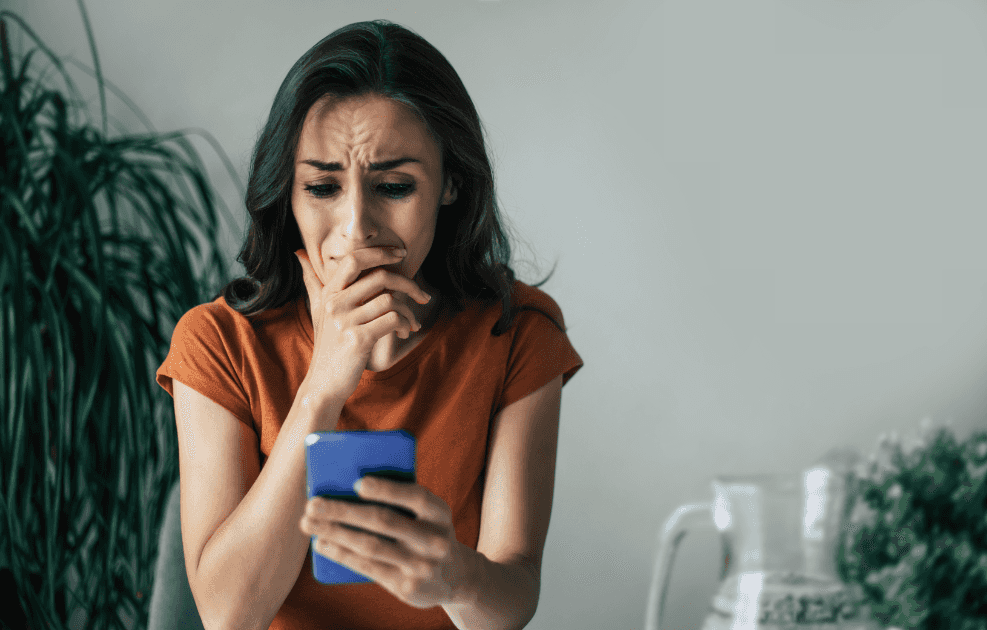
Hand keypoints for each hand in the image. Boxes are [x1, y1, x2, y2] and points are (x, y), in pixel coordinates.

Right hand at [294, 247, 431, 404]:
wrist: (324, 383)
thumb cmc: (327, 346)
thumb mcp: (317, 311)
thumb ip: (312, 282)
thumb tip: (299, 253)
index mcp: (329, 293)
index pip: (355, 259)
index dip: (381, 253)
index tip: (401, 254)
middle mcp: (335, 304)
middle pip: (380, 277)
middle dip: (409, 284)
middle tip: (422, 295)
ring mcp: (345, 321)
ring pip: (390, 300)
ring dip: (409, 312)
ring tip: (410, 323)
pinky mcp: (358, 339)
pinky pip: (392, 320)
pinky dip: (404, 325)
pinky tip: (403, 333)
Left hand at [299, 476, 468, 608]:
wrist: (455, 576)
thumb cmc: (428, 532)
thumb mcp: (428, 515)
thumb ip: (402, 501)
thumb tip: (348, 484)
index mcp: (440, 513)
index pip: (416, 496)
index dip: (387, 489)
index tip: (357, 483)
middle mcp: (434, 540)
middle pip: (383, 521)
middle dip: (343, 511)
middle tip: (313, 504)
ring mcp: (421, 566)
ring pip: (370, 546)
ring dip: (335, 533)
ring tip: (309, 523)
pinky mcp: (406, 587)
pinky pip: (368, 567)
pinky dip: (341, 554)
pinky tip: (323, 544)